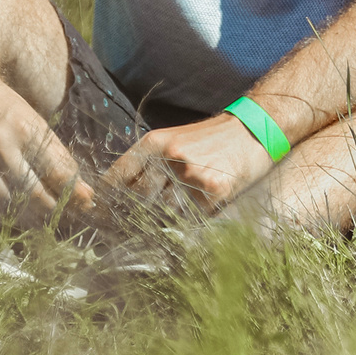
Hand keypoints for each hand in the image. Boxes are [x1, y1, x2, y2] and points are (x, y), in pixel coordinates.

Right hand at [0, 84, 93, 229]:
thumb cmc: (4, 106)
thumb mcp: (34, 121)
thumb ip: (56, 153)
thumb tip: (81, 187)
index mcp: (24, 129)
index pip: (56, 170)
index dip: (74, 192)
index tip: (87, 203)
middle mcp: (1, 148)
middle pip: (33, 193)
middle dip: (54, 210)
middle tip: (67, 217)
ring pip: (9, 205)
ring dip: (30, 219)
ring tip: (45, 222)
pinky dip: (2, 217)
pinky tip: (15, 219)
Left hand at [106, 112, 276, 214]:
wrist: (255, 128)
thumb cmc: (212, 139)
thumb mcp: (175, 140)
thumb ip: (149, 165)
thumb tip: (122, 198)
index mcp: (155, 142)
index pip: (119, 176)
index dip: (107, 199)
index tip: (101, 214)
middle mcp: (170, 156)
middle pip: (139, 199)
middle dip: (136, 214)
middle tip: (134, 226)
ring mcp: (192, 173)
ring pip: (166, 212)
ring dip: (168, 218)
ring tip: (179, 213)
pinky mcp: (213, 189)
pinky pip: (194, 217)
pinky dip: (195, 218)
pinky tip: (203, 207)